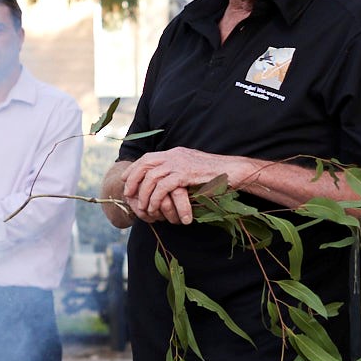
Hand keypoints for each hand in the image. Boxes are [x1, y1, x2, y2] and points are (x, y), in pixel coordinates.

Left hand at [110, 147, 246, 224]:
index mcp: (175, 153)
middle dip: (133, 179)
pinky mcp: (185, 175)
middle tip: (127, 193)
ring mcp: (180, 164)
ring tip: (142, 206)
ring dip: (144, 193)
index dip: (135, 168)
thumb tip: (169, 179)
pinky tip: (155, 207)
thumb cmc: (217, 173)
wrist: (234, 171)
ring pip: (151, 177)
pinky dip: (156, 198)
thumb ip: (180, 170)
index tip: (126, 179)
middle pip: (145, 165)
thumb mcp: (193, 168)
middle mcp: (175, 156)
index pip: (148, 157)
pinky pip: (163, 187)